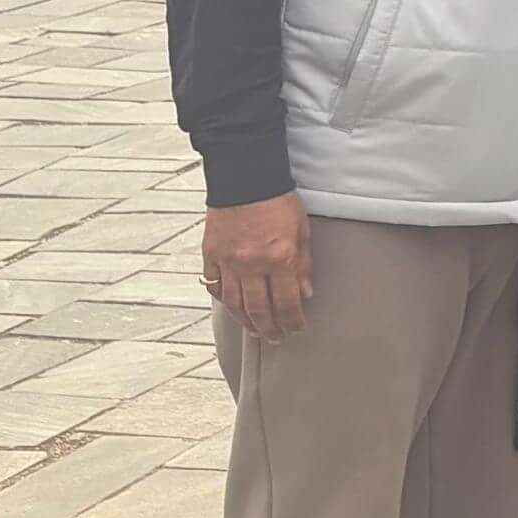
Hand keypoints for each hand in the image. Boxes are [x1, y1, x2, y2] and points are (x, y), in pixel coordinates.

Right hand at [202, 194, 312, 341]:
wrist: (245, 178)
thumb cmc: (279, 202)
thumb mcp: (302, 231)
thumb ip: (303, 265)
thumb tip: (306, 295)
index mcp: (279, 258)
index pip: (287, 302)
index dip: (293, 321)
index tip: (297, 329)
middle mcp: (252, 265)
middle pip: (259, 310)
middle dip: (270, 329)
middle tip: (277, 338)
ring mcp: (228, 261)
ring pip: (235, 304)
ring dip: (246, 322)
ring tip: (256, 331)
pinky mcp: (210, 255)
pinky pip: (215, 286)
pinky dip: (224, 300)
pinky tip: (233, 309)